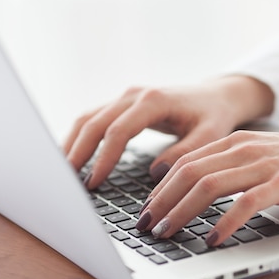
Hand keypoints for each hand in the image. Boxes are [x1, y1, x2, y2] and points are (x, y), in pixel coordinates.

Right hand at [63, 75, 273, 188]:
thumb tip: (155, 174)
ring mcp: (126, 98)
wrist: (216, 96)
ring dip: (73, 144)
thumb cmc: (214, 116)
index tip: (93, 183)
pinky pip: (94, 119)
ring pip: (88, 118)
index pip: (118, 131)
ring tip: (62, 172)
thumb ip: (185, 152)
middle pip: (94, 122)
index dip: (103, 158)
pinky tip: (73, 158)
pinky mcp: (123, 105)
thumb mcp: (210, 135)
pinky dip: (80, 138)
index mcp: (153, 101)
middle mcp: (134, 95)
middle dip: (77, 152)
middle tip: (66, 181)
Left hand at [139, 130, 278, 245]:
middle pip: (188, 173)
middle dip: (161, 201)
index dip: (161, 187)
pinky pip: (245, 203)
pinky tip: (212, 239)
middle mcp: (244, 149)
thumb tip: (203, 191)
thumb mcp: (264, 158)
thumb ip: (235, 167)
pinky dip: (224, 222)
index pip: (186, 162)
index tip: (147, 208)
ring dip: (182, 212)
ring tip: (167, 233)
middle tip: (146, 225)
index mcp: (236, 142)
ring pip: (208, 185)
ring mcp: (263, 164)